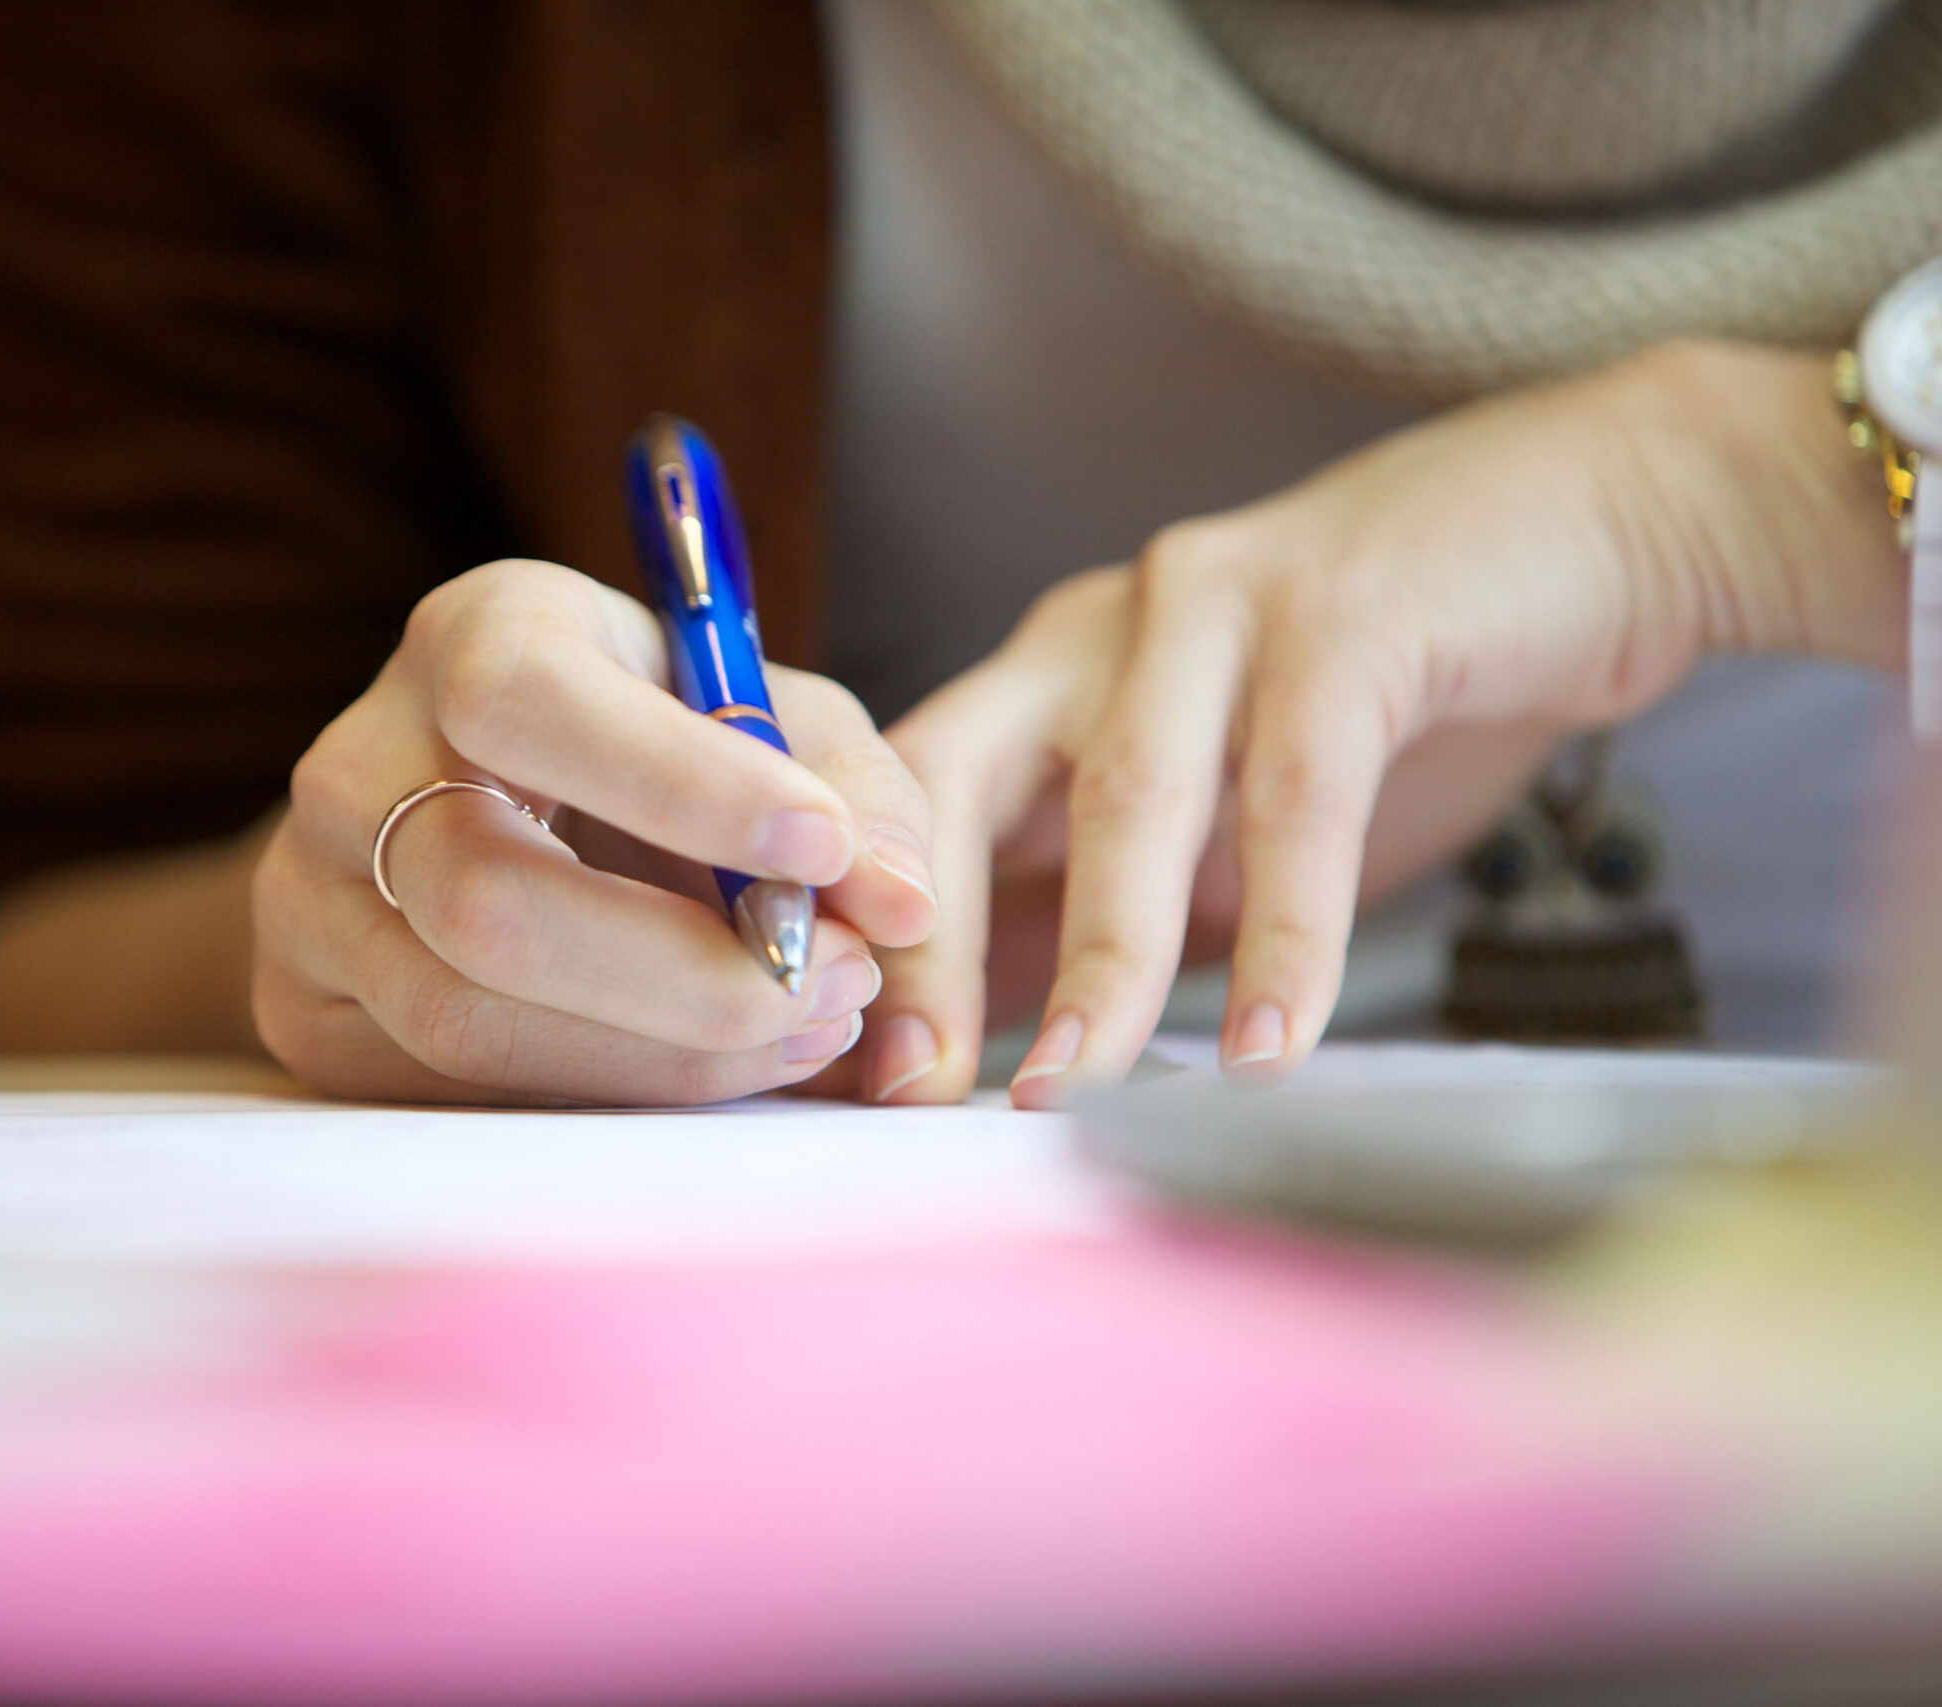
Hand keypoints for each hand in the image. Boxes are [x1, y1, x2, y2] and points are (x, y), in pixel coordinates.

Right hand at [254, 559, 937, 1103]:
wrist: (487, 810)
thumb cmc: (658, 747)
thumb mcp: (766, 718)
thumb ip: (853, 789)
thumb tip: (900, 904)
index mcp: (469, 636)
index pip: (526, 698)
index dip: (676, 780)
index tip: (824, 850)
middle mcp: (352, 761)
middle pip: (482, 896)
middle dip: (685, 969)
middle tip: (840, 983)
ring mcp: (306, 899)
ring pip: (468, 1018)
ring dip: (663, 1052)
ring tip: (805, 1027)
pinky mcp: (309, 1013)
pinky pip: (455, 1090)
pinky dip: (609, 1092)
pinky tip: (714, 1063)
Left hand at [853, 341, 1904, 1106]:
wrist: (1597, 522)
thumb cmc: (1393, 691)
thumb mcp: (1218, 812)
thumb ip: (1108, 902)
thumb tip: (996, 1053)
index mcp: (1046, 679)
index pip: (910, 811)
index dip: (879, 941)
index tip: (867, 1078)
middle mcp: (1099, 631)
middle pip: (960, 786)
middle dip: (929, 943)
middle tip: (914, 1086)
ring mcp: (1216, 608)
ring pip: (1125, 797)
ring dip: (1097, 958)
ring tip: (1071, 1086)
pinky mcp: (1347, 618)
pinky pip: (1297, 797)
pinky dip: (1282, 933)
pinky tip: (1268, 1044)